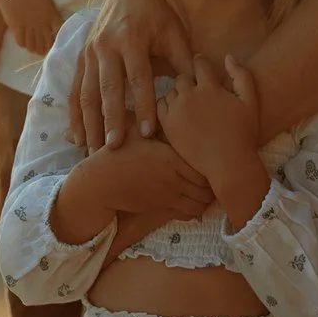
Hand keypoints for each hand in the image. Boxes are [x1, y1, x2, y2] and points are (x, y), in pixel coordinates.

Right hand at [69, 0, 192, 150]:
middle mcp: (106, 46)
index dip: (144, 105)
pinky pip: (74, 90)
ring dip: (90, 123)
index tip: (149, 131)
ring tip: (94, 150)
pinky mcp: (80, 58)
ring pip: (87, 93)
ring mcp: (89, 53)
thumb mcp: (174, 32)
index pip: (138, 77)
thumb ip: (183, 61)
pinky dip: (74, 115)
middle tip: (115, 148)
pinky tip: (78, 137)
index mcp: (131, 38)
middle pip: (108, 89)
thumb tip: (198, 91)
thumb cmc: (158, 12)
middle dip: (111, 120)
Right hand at [82, 133, 212, 219]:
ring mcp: (168, 197)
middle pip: (207, 186)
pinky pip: (188, 214)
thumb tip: (171, 103)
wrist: (101, 182)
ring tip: (208, 186)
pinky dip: (196, 209)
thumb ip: (155, 120)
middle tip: (216, 170)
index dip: (212, 161)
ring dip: (207, 197)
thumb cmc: (118, 154)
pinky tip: (194, 197)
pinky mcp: (162, 208)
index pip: (203, 164)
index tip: (213, 154)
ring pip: (201, 203)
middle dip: (214, 180)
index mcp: (170, 158)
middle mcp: (173, 180)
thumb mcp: (136, 131)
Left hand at [156, 55, 260, 187]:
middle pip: (182, 77)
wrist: (228, 163)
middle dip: (189, 82)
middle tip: (197, 93)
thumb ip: (241, 75)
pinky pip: (160, 106)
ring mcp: (177, 110)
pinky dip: (167, 106)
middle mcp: (191, 95)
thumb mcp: (250, 101)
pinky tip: (178, 114)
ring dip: (178, 94)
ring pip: (171, 91)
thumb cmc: (243, 133)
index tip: (202, 70)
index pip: (199, 63)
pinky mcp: (168, 125)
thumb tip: (228, 56)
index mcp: (210, 87)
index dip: (201, 64)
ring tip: (189, 106)